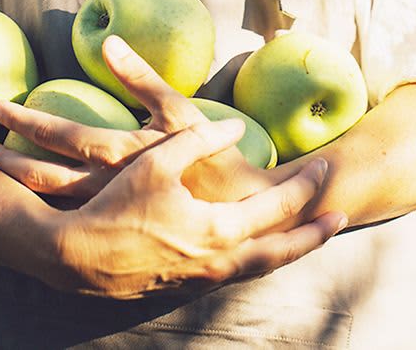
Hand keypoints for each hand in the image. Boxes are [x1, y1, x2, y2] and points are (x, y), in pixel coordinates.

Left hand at [0, 35, 296, 202]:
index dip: (23, 120)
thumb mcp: (180, 114)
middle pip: (40, 176)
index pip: (58, 135)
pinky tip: (23, 195)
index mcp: (119, 156)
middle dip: (5, 157)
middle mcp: (105, 190)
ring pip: (47, 201)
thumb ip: (142, 77)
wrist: (241, 217)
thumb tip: (106, 42)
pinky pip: (66, 216)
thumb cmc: (215, 159)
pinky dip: (38, 204)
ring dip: (15, 181)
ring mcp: (107, 214)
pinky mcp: (114, 228)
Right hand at [31, 119, 346, 298]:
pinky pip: (233, 275)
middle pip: (283, 252)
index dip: (306, 186)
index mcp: (219, 230)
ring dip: (286, 251)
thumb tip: (234, 127)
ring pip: (259, 268)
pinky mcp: (185, 288)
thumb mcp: (157, 161)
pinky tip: (254, 252)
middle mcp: (220, 263)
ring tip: (305, 238)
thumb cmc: (115, 206)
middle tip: (339, 218)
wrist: (76, 258)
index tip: (326, 168)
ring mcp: (204, 281)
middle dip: (313, 235)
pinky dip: (253, 261)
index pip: (279, 208)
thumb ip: (200, 139)